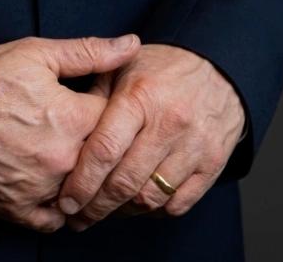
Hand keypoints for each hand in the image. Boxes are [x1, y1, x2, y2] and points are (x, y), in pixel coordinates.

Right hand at [0, 32, 139, 232]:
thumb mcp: (38, 53)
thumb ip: (90, 51)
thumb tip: (131, 44)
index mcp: (73, 119)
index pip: (115, 117)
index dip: (107, 103)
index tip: (94, 96)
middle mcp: (63, 160)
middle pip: (102, 157)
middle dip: (98, 141)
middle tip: (81, 125)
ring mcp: (42, 189)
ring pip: (83, 192)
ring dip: (83, 177)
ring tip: (69, 154)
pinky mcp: (18, 209)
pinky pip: (54, 220)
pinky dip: (59, 207)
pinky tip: (55, 187)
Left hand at [55, 43, 245, 228]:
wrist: (217, 65)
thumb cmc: (162, 67)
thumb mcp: (123, 66)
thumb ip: (94, 93)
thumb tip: (64, 127)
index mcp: (140, 96)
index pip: (105, 149)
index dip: (82, 182)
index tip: (66, 200)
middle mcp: (169, 123)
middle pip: (125, 182)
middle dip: (96, 207)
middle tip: (78, 217)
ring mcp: (194, 145)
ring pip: (150, 198)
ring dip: (123, 211)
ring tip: (105, 211)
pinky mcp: (213, 163)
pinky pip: (178, 203)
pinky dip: (154, 210)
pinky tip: (138, 203)